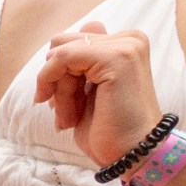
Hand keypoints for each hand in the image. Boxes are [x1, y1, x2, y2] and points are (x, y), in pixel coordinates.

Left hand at [35, 23, 165, 168]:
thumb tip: (75, 31)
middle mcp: (128, 39)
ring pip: (60, 53)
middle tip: (66, 113)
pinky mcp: (117, 57)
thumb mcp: (86, 90)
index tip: (60, 104)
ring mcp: (125, 45)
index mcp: (123, 43)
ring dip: (57, 90)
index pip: (68, 44)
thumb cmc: (109, 128)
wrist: (132, 153)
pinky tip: (66, 114)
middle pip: (61, 45)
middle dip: (55, 80)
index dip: (57, 75)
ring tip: (70, 118)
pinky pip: (62, 57)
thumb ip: (80, 61)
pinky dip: (53, 84)